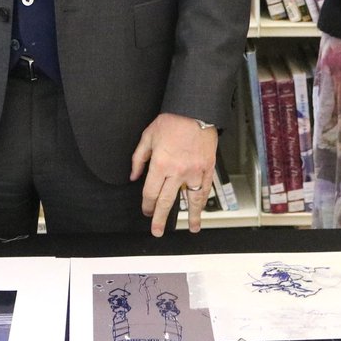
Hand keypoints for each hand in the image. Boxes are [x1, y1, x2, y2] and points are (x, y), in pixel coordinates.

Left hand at [130, 112, 216, 236]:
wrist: (195, 110)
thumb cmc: (172, 121)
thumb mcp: (148, 136)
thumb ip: (139, 158)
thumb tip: (133, 175)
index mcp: (160, 163)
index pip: (151, 192)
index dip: (147, 205)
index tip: (146, 211)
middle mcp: (177, 171)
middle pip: (167, 201)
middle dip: (160, 218)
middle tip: (158, 230)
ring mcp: (194, 171)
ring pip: (191, 199)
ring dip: (191, 216)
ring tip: (192, 228)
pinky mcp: (207, 168)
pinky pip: (205, 189)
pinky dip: (203, 201)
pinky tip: (202, 209)